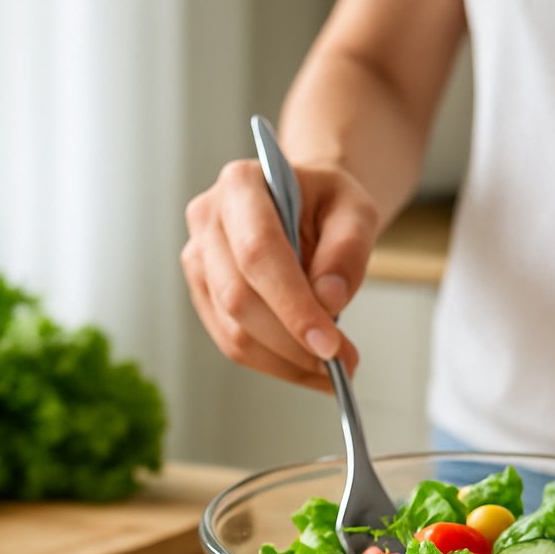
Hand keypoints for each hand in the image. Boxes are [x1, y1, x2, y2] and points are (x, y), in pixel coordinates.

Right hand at [181, 159, 376, 389]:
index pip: (259, 252)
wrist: (306, 205)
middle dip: (292, 342)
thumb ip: (347, 249)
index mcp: (241, 184)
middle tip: (343, 363)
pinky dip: (275, 364)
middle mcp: (207, 219)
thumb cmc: (328, 203)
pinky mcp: (204, 295)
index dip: (292, 304)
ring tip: (333, 369)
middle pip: (239, 297)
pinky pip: (232, 343)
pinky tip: (309, 367)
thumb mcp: (355, 209)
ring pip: (233, 330)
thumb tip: (328, 300)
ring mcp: (198, 260)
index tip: (329, 345)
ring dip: (285, 361)